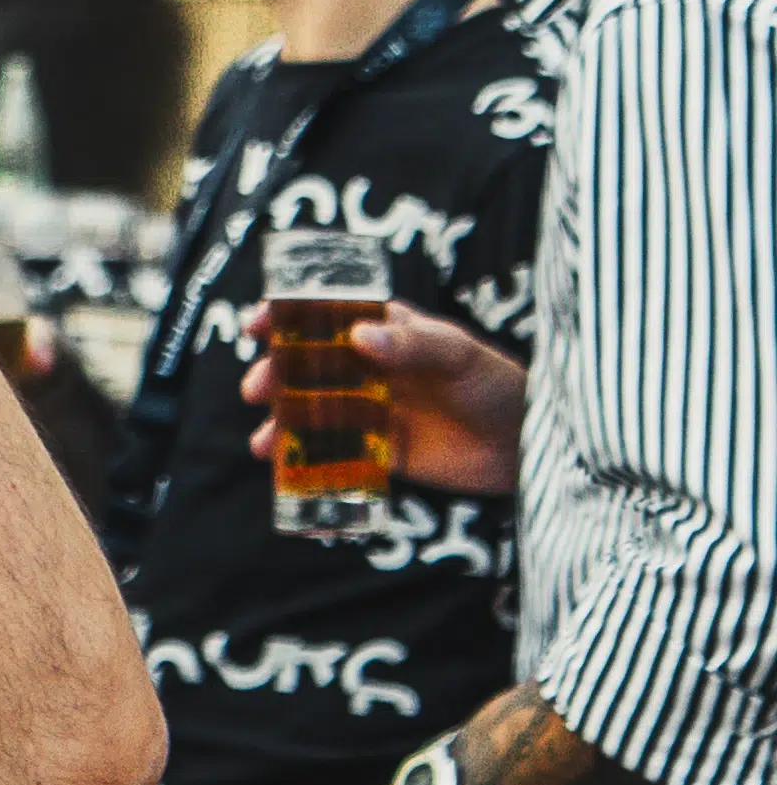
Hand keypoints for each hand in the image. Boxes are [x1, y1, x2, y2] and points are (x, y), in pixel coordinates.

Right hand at [234, 302, 522, 497]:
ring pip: (314, 413)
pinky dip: (306, 461)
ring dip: (282, 423)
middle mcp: (371, 369)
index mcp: (386, 331)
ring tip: (263, 441)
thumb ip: (411, 343)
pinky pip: (335, 455)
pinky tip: (284, 468)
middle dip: (275, 376)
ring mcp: (373, 411)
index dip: (287, 317)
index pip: (326, 316)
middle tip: (258, 388)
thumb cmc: (498, 383)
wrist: (527, 445)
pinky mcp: (382, 454)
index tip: (256, 324)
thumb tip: (357, 336)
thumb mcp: (458, 354)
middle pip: (308, 367)